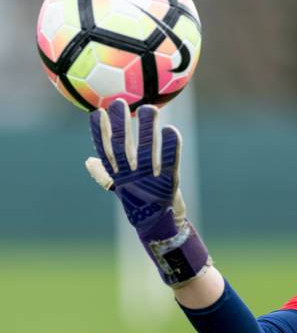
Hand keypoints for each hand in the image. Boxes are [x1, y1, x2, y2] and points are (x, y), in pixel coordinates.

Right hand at [86, 99, 185, 237]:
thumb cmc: (143, 206)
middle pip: (122, 149)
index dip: (99, 133)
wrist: (162, 230)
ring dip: (147, 130)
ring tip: (149, 108)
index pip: (106, 152)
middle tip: (119, 102)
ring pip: (147, 152)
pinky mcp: (169, 186)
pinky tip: (171, 130)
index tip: (96, 112)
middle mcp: (132, 179)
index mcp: (120, 178)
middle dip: (120, 126)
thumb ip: (107, 175)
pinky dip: (171, 147)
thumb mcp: (124, 189)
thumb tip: (89, 161)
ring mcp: (150, 183)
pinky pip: (170, 163)